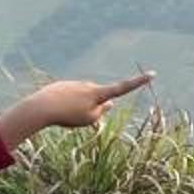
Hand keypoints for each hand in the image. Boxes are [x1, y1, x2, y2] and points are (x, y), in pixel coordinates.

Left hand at [0, 71, 153, 147]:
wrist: (41, 107)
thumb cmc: (67, 115)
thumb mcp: (89, 119)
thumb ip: (102, 111)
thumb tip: (107, 103)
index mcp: (98, 93)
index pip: (122, 88)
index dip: (138, 83)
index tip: (152, 74)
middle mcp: (88, 85)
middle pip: (97, 99)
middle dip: (92, 108)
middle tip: (77, 119)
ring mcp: (74, 84)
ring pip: (81, 99)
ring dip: (75, 108)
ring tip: (63, 115)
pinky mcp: (61, 86)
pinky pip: (68, 98)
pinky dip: (64, 106)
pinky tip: (54, 111)